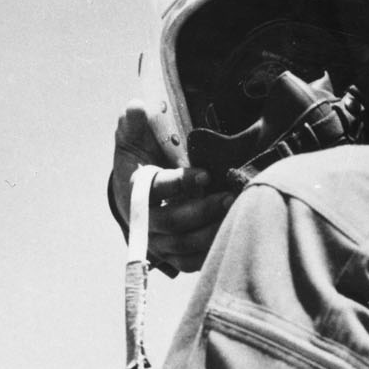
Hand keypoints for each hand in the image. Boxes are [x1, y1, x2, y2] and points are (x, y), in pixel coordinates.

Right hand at [111, 105, 233, 275]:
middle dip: (202, 211)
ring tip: (235, 214)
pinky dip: (210, 252)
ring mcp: (157, 240)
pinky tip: (231, 234)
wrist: (133, 194)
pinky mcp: (171, 255)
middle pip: (172, 222)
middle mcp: (143, 219)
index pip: (155, 190)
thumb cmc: (139, 159)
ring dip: (211, 232)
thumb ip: (134, 122)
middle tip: (230, 196)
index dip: (179, 184)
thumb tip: (136, 106)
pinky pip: (190, 262)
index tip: (206, 174)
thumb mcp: (132, 137)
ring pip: (184, 246)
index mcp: (134, 189)